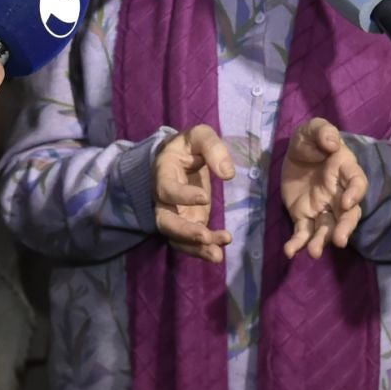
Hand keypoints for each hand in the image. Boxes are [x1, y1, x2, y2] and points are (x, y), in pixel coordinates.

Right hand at [153, 124, 234, 262]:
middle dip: (184, 232)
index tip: (205, 197)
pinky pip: (189, 242)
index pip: (166, 189)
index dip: (182, 196)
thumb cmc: (189, 145)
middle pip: (165, 222)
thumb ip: (213, 148)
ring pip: (176, 238)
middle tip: (205, 236)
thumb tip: (227, 174)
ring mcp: (174, 214)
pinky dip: (202, 250)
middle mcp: (163, 199)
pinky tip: (219, 253)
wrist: (180, 156)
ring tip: (217, 254)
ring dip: (195, 248)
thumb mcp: (200, 136)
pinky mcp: (187, 222)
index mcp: (163, 173)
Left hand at [278, 119, 366, 259]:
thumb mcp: (312, 129)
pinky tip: (290, 251)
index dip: (355, 193)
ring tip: (314, 252)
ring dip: (322, 241)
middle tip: (339, 241)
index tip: (347, 202)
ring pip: (327, 228)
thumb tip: (332, 143)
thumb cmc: (310, 141)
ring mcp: (322, 208)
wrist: (293, 155)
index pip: (357, 183)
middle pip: (347, 215)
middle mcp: (338, 194)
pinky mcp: (304, 216)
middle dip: (344, 228)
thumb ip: (323, 131)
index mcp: (345, 171)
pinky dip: (298, 243)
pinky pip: (303, 232)